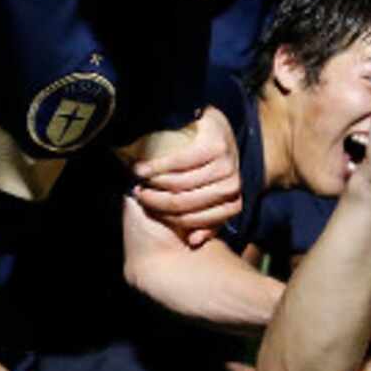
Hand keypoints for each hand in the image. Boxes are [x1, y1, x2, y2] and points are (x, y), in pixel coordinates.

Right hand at [132, 107, 242, 245]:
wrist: (219, 128)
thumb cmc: (210, 166)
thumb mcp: (211, 195)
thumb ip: (206, 220)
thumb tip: (193, 241)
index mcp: (232, 202)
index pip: (193, 220)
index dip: (166, 217)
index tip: (146, 210)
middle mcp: (232, 186)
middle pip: (183, 203)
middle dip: (155, 201)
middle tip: (138, 194)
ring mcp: (226, 165)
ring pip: (179, 183)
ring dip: (153, 183)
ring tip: (138, 180)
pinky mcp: (214, 145)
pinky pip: (178, 162)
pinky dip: (155, 167)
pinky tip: (141, 168)